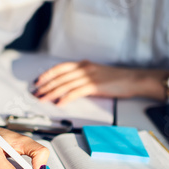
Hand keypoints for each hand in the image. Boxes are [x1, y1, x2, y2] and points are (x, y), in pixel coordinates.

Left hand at [32, 60, 167, 104]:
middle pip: (59, 77)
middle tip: (35, 93)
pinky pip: (76, 92)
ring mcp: (89, 76)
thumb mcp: (96, 74)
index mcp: (83, 64)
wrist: (133, 79)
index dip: (47, 74)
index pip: (60, 68)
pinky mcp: (95, 86)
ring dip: (51, 92)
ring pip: (65, 84)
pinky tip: (59, 103)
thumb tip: (70, 85)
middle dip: (45, 85)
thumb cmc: (117, 79)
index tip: (37, 81)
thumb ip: (83, 77)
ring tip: (43, 99)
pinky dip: (66, 97)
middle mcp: (84, 68)